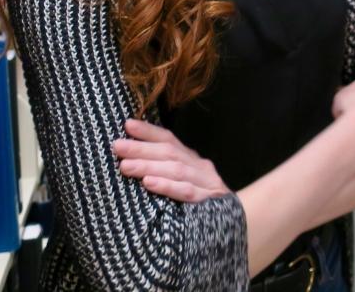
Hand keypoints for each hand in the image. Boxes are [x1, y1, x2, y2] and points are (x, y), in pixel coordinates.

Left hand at [112, 119, 230, 202]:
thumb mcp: (185, 184)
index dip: (149, 131)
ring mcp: (207, 184)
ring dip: (149, 166)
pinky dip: (166, 186)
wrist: (236, 229)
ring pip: (176, 170)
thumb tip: (131, 160)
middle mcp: (200, 167)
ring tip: (126, 166)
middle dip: (141, 148)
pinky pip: (186, 192)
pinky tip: (149, 184)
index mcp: (193, 160)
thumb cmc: (200, 207)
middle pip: (169, 152)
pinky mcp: (209, 203)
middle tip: (118, 146)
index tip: (127, 124)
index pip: (170, 139)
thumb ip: (166, 170)